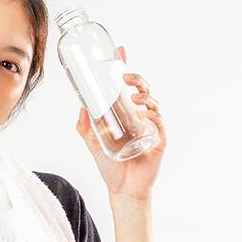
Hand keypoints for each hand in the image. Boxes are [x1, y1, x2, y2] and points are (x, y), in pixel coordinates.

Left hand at [75, 44, 166, 200]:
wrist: (123, 190)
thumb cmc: (111, 168)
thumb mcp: (93, 144)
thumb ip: (85, 127)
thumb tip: (81, 108)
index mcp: (124, 114)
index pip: (126, 86)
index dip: (124, 68)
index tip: (121, 50)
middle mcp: (139, 117)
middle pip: (142, 88)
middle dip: (135, 77)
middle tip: (124, 76)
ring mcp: (150, 126)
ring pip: (152, 101)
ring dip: (144, 93)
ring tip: (133, 95)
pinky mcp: (159, 138)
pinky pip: (159, 120)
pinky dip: (153, 112)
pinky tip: (145, 110)